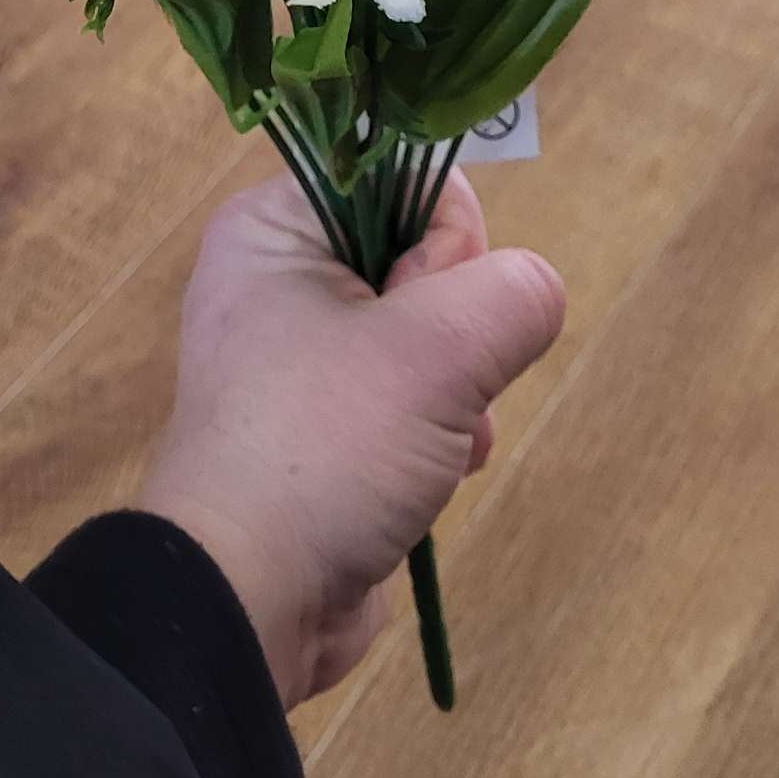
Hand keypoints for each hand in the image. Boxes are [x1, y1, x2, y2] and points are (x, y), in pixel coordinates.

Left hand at [139, 170, 564, 705]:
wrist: (249, 600)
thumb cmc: (323, 448)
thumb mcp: (434, 352)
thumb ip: (511, 294)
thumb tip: (530, 291)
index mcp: (274, 227)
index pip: (404, 177)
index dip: (444, 238)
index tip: (423, 303)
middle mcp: (279, 279)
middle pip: (425, 259)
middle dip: (459, 331)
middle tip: (428, 382)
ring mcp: (300, 361)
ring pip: (429, 337)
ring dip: (459, 392)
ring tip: (436, 442)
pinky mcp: (323, 430)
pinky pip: (410, 400)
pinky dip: (439, 435)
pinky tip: (437, 476)